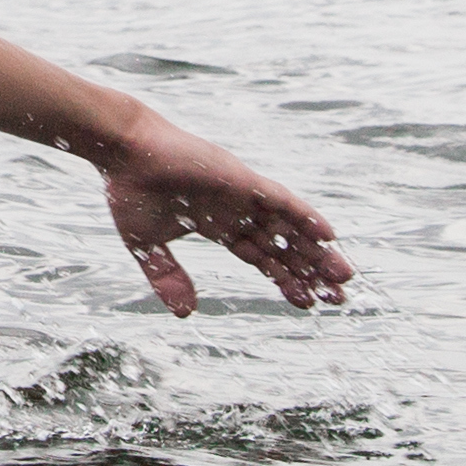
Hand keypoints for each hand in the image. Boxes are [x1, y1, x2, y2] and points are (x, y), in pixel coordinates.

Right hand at [99, 115, 352, 314]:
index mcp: (218, 225)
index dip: (284, 279)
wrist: (122, 152)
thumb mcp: (147, 247)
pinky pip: (282, 200)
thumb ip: (166, 278)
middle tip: (338, 297)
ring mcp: (243, 195)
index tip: (307, 303)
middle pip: (283, 246)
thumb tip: (187, 314)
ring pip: (289, 227)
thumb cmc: (130, 191)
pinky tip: (328, 235)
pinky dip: (305, 217)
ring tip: (343, 276)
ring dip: (317, 250)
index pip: (261, 257)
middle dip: (309, 272)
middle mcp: (237, 210)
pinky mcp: (242, 180)